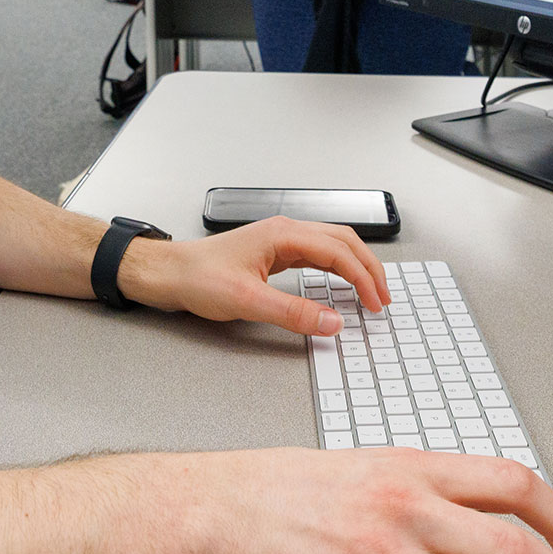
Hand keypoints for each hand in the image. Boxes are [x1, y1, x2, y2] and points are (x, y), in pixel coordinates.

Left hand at [119, 216, 385, 335]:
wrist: (169, 273)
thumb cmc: (198, 278)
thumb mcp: (247, 301)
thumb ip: (293, 313)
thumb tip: (332, 322)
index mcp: (283, 234)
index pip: (338, 252)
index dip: (363, 279)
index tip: (375, 304)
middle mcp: (285, 231)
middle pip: (343, 241)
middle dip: (369, 268)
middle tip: (384, 298)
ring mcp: (280, 240)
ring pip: (332, 245)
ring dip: (356, 266)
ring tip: (371, 291)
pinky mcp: (274, 252)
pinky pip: (317, 254)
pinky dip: (337, 268)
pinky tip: (341, 283)